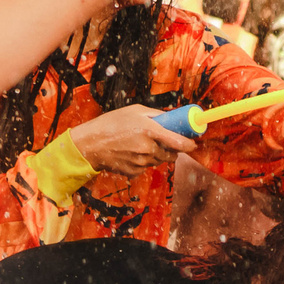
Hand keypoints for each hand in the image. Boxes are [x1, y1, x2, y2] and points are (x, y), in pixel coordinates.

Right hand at [66, 105, 198, 174]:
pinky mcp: (134, 172)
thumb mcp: (135, 111)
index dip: (189, 144)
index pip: (179, 142)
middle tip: (164, 142)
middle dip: (172, 149)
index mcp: (150, 131)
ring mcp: (141, 162)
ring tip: (140, 144)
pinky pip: (146, 167)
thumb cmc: (111, 124)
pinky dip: (143, 162)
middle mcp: (147, 148)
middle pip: (172, 155)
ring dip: (156, 155)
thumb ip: (156, 115)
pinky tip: (131, 153)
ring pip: (158, 161)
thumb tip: (172, 118)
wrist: (90, 144)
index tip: (192, 143)